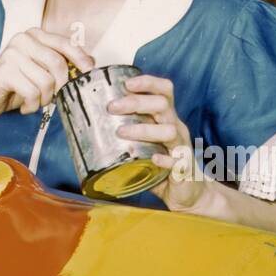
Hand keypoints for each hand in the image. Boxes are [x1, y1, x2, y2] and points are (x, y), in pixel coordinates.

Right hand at [0, 29, 94, 120]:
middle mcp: (23, 40)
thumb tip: (89, 63)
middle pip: (58, 64)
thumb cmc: (12, 86)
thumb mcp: (39, 71)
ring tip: (33, 102)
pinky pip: (31, 92)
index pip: (65, 44)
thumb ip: (60, 63)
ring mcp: (12, 54)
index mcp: (33, 35)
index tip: (88, 72)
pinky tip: (23, 105)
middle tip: (52, 98)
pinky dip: (31, 105)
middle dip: (60, 87)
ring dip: (43, 99)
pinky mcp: (4, 72)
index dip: (80, 59)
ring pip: (46, 81)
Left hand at [107, 75, 204, 210]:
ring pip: (168, 130)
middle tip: (112, 107)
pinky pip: (178, 161)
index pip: (164, 91)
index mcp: (167, 119)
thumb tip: (88, 130)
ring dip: (144, 129)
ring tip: (121, 132)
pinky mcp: (184, 169)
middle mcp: (176, 128)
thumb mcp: (143, 146)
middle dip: (137, 102)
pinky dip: (165, 159)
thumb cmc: (160, 166)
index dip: (148, 83)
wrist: (187, 192)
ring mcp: (181, 148)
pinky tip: (153, 159)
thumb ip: (125, 137)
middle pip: (163, 105)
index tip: (126, 83)